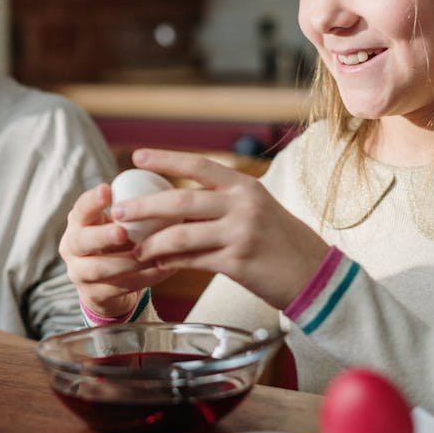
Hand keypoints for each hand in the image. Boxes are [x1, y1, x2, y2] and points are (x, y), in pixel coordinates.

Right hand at [58, 183, 173, 317]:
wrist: (108, 286)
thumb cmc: (117, 244)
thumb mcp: (116, 224)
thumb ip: (130, 211)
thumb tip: (166, 191)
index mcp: (78, 223)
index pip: (80, 209)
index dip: (92, 200)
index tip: (107, 189)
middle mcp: (72, 247)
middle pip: (81, 241)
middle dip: (102, 236)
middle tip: (123, 232)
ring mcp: (80, 273)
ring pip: (99, 269)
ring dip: (128, 261)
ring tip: (153, 254)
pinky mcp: (95, 295)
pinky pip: (120, 288)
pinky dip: (145, 278)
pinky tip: (164, 269)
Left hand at [114, 149, 329, 308]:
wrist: (315, 275)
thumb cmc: (282, 243)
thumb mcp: (257, 211)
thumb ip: (222, 205)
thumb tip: (176, 206)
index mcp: (246, 186)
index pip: (199, 166)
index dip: (166, 159)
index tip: (137, 157)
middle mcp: (243, 205)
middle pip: (181, 201)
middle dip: (144, 206)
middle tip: (118, 210)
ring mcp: (241, 233)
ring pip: (181, 234)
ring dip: (151, 242)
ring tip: (133, 246)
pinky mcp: (238, 262)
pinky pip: (192, 261)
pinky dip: (170, 262)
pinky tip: (156, 264)